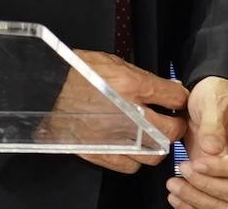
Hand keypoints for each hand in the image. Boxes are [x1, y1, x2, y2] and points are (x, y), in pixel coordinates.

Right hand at [64, 50, 188, 174]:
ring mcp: (115, 137)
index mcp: (131, 86)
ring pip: (155, 153)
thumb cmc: (77, 72)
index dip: (180, 98)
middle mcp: (126, 114)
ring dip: (159, 145)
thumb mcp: (114, 63)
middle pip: (170, 130)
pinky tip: (134, 146)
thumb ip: (144, 77)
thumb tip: (168, 88)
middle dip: (177, 125)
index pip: (174, 97)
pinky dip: (136, 158)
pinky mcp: (101, 153)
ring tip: (155, 135)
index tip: (178, 100)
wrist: (47, 90)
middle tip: (174, 120)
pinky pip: (132, 165)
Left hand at [167, 77, 227, 207]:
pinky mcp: (225, 184)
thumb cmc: (217, 93)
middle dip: (206, 185)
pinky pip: (215, 206)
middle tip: (183, 168)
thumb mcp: (213, 97)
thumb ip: (212, 122)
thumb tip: (212, 148)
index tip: (199, 162)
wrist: (208, 100)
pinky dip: (194, 206)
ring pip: (226, 203)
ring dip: (197, 200)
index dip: (222, 169)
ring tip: (174, 185)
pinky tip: (178, 197)